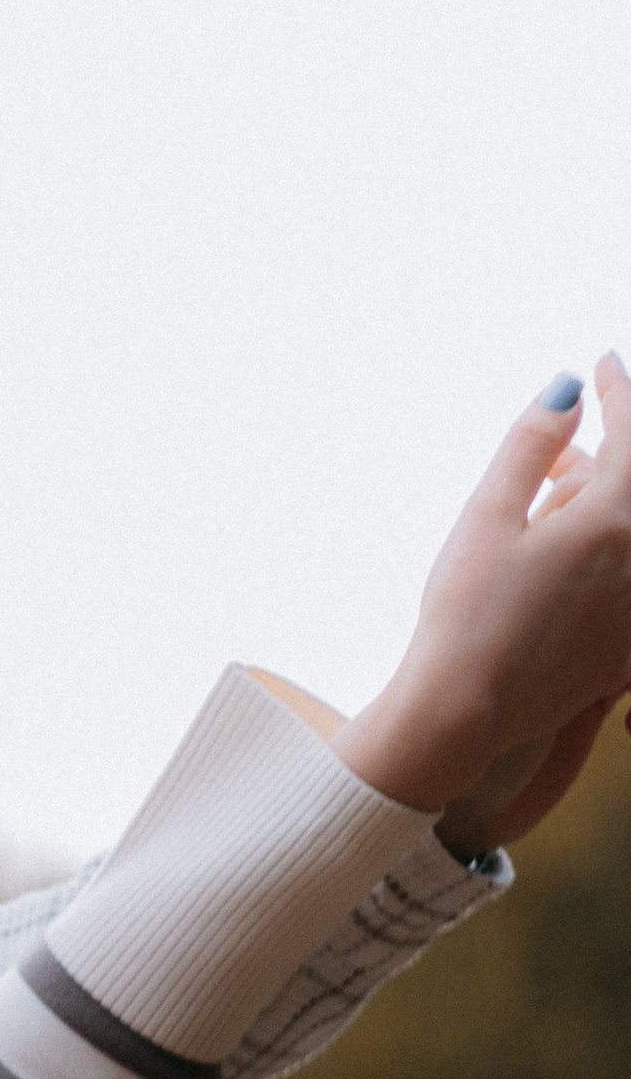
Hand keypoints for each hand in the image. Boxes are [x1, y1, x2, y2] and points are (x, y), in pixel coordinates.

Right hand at [339, 358, 630, 843]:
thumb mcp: (487, 517)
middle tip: (563, 456)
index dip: (618, 390)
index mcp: (610, 520)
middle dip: (610, 453)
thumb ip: (531, 446)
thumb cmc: (464, 617)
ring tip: (554, 514)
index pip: (629, 432)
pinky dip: (614, 559)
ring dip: (605, 507)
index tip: (603, 366)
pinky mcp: (628, 650)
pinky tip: (574, 567)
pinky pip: (630, 587)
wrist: (463, 713)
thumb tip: (567, 389)